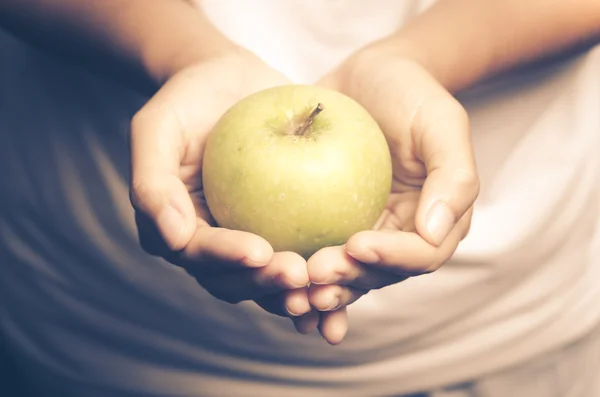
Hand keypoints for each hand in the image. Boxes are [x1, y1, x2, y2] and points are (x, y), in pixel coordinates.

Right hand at [129, 50, 313, 326]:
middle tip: (298, 273)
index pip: (198, 254)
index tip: (259, 251)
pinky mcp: (280, 228)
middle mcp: (210, 243)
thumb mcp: (156, 128)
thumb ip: (152, 182)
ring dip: (294, 288)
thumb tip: (173, 238)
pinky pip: (301, 250)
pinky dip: (320, 264)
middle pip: (233, 279)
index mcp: (176, 229)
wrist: (227, 82)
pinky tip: (348, 262)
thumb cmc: (187, 100)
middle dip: (264, 284)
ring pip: (268, 277)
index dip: (226, 258)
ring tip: (324, 279)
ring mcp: (245, 237)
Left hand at [300, 50, 479, 343]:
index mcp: (436, 219)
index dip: (391, 258)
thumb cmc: (411, 93)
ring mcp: (365, 229)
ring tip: (293, 287)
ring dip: (321, 287)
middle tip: (314, 272)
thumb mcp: (442, 121)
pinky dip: (299, 268)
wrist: (371, 75)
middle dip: (349, 280)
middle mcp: (400, 233)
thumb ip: (453, 176)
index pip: (421, 253)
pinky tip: (273, 275)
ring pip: (346, 271)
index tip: (355, 246)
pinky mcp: (330, 221)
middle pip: (379, 272)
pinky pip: (315, 248)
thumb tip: (434, 232)